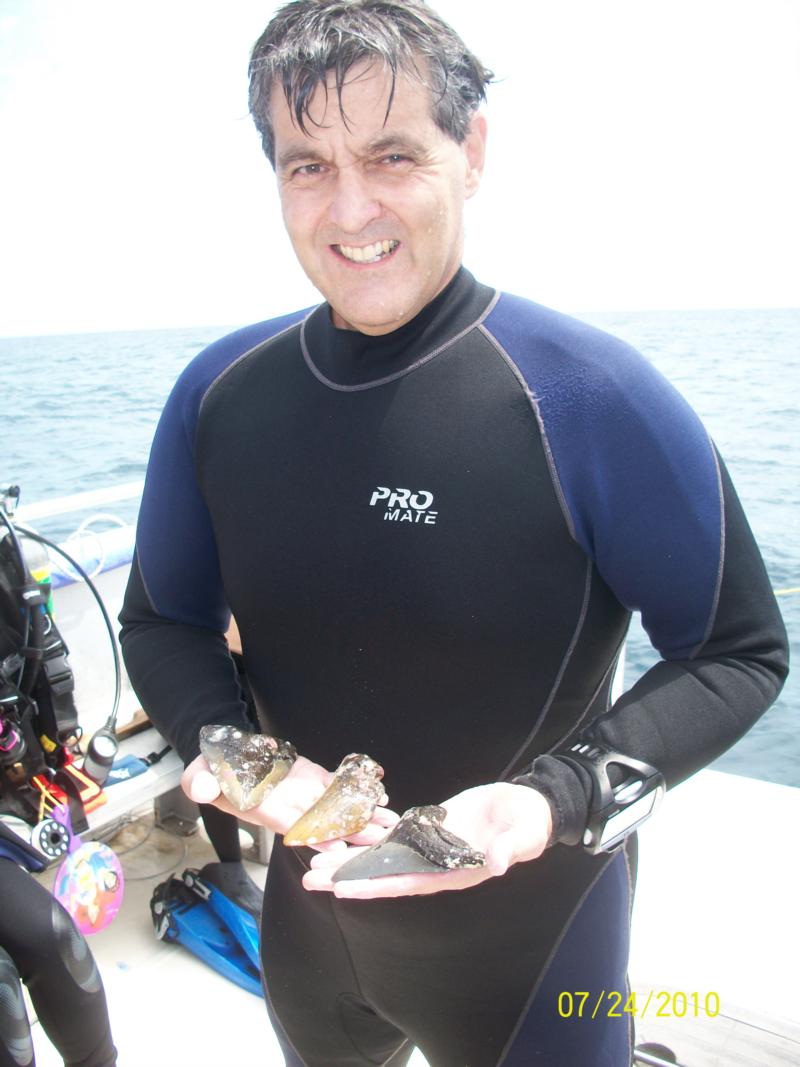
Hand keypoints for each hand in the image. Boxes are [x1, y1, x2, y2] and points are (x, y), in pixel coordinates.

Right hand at [182, 754, 396, 848]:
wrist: (229, 759)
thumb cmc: (215, 772)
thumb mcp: (201, 776)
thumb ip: (201, 782)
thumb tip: (199, 786)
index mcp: (267, 811)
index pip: (292, 826)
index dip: (314, 837)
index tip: (338, 847)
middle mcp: (290, 808)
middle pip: (325, 825)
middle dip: (352, 834)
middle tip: (380, 841)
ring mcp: (304, 795)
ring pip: (337, 809)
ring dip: (364, 818)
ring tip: (389, 823)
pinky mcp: (313, 779)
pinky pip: (338, 788)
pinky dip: (358, 792)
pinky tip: (381, 798)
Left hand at [302, 782, 552, 897]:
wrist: (529, 806)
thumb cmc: (528, 823)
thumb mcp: (524, 836)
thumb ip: (508, 849)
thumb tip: (494, 863)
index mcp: (454, 873)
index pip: (407, 883)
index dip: (375, 886)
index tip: (342, 889)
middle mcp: (435, 865)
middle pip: (384, 874)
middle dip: (348, 875)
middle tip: (310, 875)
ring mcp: (429, 847)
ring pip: (382, 856)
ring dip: (351, 856)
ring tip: (316, 855)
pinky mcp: (428, 827)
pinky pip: (393, 834)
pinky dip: (370, 835)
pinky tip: (346, 831)